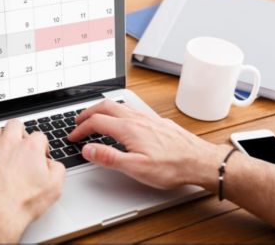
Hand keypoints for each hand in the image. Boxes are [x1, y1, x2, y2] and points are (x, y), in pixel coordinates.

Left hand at [0, 119, 65, 242]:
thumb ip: (57, 169)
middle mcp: (9, 144)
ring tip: (3, 151)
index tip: (40, 156)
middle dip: (19, 132)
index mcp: (30, 148)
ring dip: (0, 138)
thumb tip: (52, 164)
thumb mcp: (54, 188)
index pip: (39, 136)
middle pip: (15, 124)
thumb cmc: (21, 204)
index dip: (42, 146)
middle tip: (20, 146)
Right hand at [68, 100, 227, 189]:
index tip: (73, 137)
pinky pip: (131, 109)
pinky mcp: (157, 121)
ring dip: (102, 109)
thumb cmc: (172, 167)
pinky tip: (122, 119)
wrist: (201, 161)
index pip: (96, 122)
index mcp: (128, 128)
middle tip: (78, 121)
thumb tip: (87, 149)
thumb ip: (109, 157)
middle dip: (88, 112)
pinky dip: (117, 111)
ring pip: (119, 105)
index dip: (80, 129)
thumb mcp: (136, 168)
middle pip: (105, 106)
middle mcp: (137, 119)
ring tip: (95, 117)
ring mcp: (148, 118)